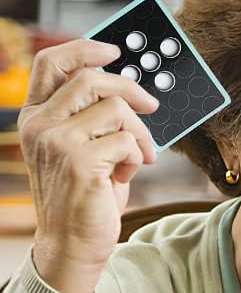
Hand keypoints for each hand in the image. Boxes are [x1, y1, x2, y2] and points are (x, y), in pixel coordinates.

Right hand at [17, 39, 159, 292]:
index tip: (114, 49)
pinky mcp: (80, 162)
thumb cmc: (85, 197)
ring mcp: (57, 142)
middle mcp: (40, 125)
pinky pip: (127, 140)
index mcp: (36, 117)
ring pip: (116, 109)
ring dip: (140, 132)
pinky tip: (128, 174)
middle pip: (92, 80)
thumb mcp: (84, 150)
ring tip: (139, 157)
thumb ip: (94, 119)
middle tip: (152, 106)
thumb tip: (132, 92)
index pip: (51, 64)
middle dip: (131, 90)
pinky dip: (138, 155)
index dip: (84, 49)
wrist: (73, 243)